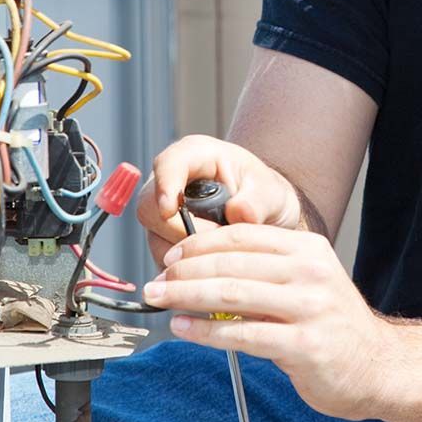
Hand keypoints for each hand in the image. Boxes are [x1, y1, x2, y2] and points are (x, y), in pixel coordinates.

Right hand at [136, 135, 302, 269]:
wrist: (266, 216)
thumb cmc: (265, 195)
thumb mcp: (271, 192)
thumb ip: (257, 201)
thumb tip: (238, 213)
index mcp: (195, 155)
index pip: (168, 164)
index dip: (165, 186)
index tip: (170, 210)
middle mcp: (171, 181)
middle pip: (150, 207)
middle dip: (180, 231)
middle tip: (218, 241)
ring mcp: (162, 211)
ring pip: (155, 238)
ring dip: (187, 253)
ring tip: (223, 250)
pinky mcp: (162, 238)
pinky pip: (163, 258)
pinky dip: (187, 266)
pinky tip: (212, 262)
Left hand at [142, 223, 393, 420]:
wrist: (378, 365)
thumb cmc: (331, 324)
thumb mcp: (306, 280)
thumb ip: (264, 269)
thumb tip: (200, 264)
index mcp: (307, 248)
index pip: (242, 236)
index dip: (199, 244)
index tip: (170, 256)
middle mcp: (310, 272)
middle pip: (231, 263)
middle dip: (184, 271)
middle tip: (155, 282)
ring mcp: (309, 307)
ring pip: (232, 294)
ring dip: (186, 296)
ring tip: (161, 301)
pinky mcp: (304, 345)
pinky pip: (243, 334)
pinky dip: (205, 331)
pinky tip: (183, 330)